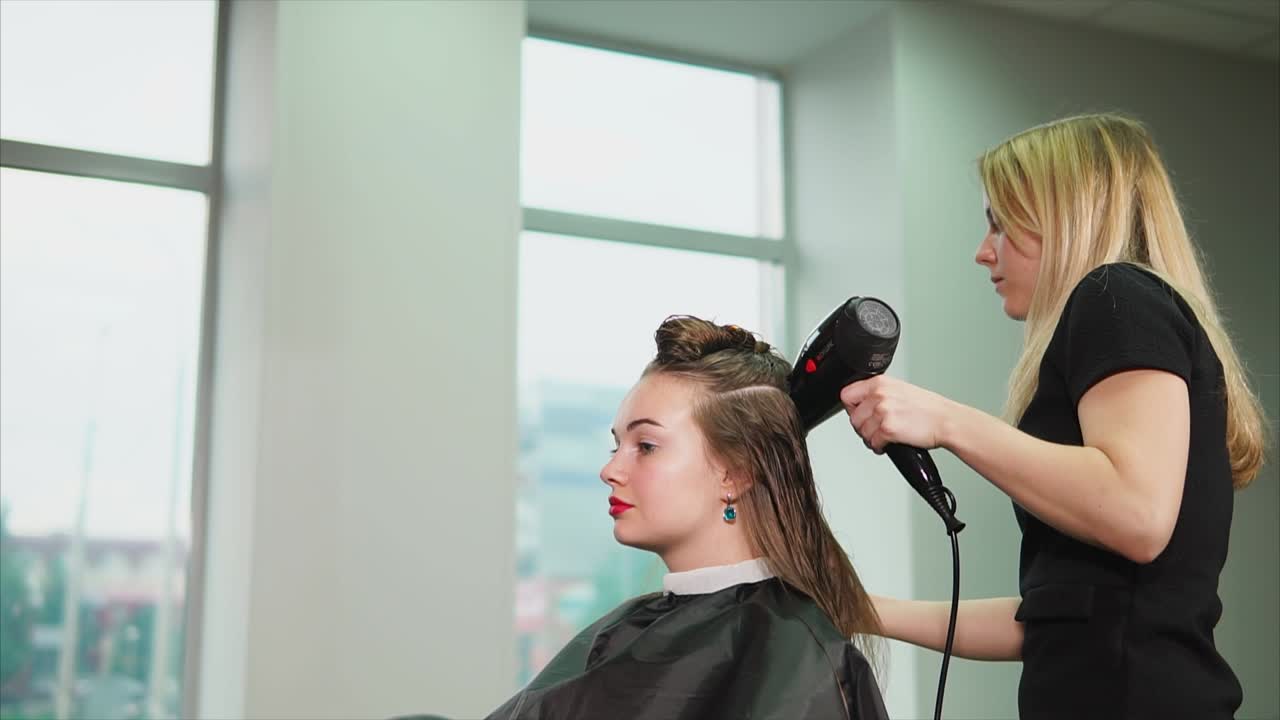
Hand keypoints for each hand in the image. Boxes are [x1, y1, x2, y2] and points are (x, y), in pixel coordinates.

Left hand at [839, 375, 953, 452]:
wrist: (946, 421)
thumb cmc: (929, 408)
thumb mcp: (900, 390)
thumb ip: (879, 394)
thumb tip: (863, 405)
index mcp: (880, 383)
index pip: (847, 395)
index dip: (852, 408)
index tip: (860, 414)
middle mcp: (879, 395)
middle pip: (853, 417)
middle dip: (862, 427)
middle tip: (873, 431)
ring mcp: (883, 411)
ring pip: (861, 431)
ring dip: (870, 439)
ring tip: (881, 438)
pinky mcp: (888, 428)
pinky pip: (872, 442)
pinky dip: (878, 447)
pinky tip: (887, 444)